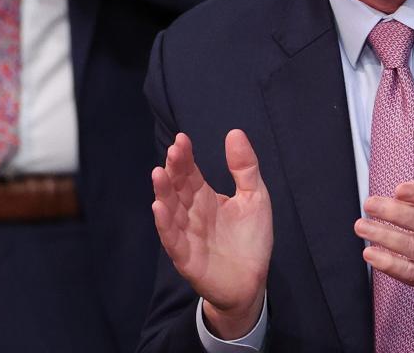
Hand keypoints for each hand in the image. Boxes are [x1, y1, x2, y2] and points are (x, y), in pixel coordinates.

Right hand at [152, 131, 272, 339]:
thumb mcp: (255, 196)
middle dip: (174, 170)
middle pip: (178, 188)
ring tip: (159, 174)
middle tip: (173, 151)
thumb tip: (234, 132)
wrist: (252, 281)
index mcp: (205, 197)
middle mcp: (191, 213)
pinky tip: (159, 208)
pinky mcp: (186, 258)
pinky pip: (172, 240)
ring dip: (163, 193)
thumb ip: (245, 167)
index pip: (190, 173)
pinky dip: (165, 224)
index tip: (182, 139)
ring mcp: (186, 235)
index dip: (185, 157)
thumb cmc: (251, 238)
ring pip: (170, 211)